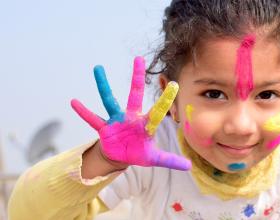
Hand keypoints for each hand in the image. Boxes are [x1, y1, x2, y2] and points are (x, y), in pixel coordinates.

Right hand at [71, 57, 190, 169]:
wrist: (120, 156)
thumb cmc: (139, 152)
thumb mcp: (154, 159)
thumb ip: (170, 160)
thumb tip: (189, 166)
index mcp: (146, 124)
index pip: (158, 111)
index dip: (166, 100)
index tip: (175, 85)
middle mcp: (131, 117)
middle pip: (135, 94)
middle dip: (137, 77)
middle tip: (139, 58)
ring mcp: (116, 120)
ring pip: (109, 100)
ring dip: (103, 85)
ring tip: (98, 68)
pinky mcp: (104, 128)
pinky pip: (92, 119)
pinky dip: (83, 112)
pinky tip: (74, 102)